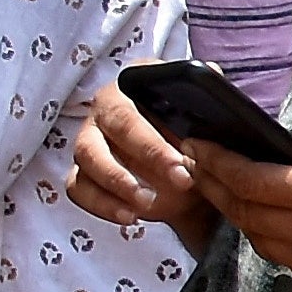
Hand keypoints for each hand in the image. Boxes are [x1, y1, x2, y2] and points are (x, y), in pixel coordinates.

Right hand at [64, 80, 227, 248]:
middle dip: (147, 158)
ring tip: (148, 205)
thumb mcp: (205, 114)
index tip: (185, 163)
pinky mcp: (82, 171)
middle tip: (181, 182)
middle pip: (114, 129)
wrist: (186, 164)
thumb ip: (207, 95)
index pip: (137, 107)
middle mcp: (106, 107)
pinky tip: (128, 217)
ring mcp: (89, 139)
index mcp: (132, 85)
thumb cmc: (192, 131)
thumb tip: (212, 74)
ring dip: (117, 183)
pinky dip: (101, 204)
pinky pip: (78, 187)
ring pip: (87, 156)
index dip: (157, 138)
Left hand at [195, 72, 291, 291]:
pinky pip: (284, 260)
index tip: (195, 142)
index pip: (247, 178)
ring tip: (222, 190)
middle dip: (212, 185)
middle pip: (241, 211)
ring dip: (234, 214)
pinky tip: (264, 221)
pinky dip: (262, 237)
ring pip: (257, 239)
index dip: (214, 160)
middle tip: (194, 163)